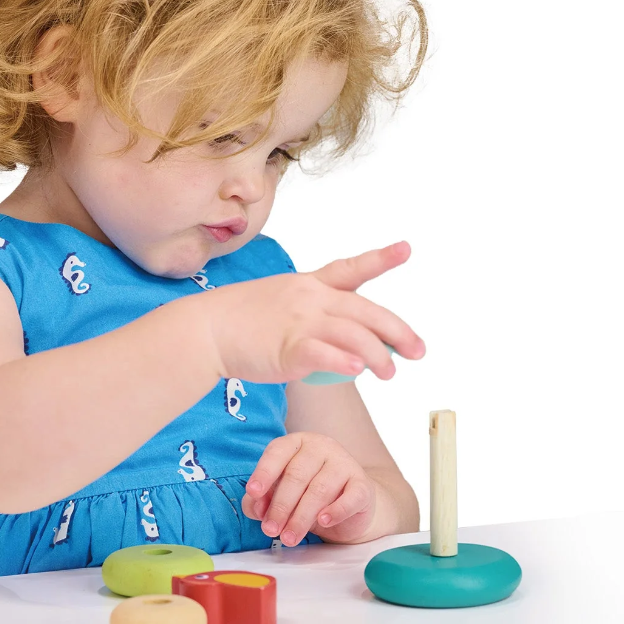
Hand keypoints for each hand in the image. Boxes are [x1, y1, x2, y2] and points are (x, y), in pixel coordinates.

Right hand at [200, 241, 425, 383]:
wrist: (205, 329)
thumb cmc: (241, 320)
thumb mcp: (280, 301)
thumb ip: (313, 314)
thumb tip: (344, 340)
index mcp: (309, 285)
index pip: (350, 268)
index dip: (381, 259)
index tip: (406, 249)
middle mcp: (310, 299)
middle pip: (366, 311)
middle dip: (398, 331)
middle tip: (419, 351)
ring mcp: (299, 322)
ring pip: (354, 335)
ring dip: (379, 356)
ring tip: (390, 374)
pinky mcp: (288, 349)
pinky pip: (324, 354)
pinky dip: (345, 362)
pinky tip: (358, 370)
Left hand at [241, 432, 376, 545]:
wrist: (350, 504)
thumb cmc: (309, 495)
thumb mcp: (282, 495)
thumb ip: (262, 499)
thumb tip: (256, 507)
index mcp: (297, 443)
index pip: (277, 452)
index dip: (264, 472)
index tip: (253, 492)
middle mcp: (321, 447)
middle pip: (296, 475)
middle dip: (280, 505)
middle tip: (270, 530)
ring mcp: (344, 463)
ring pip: (319, 489)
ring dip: (301, 517)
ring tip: (289, 537)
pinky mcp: (362, 485)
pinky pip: (350, 497)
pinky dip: (336, 510)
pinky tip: (323, 521)